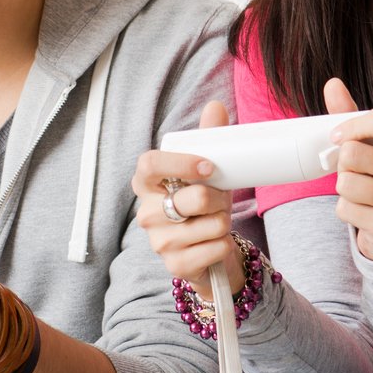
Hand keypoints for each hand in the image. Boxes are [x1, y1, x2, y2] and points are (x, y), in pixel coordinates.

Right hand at [132, 100, 237, 299]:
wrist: (209, 251)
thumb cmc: (203, 206)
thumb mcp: (207, 173)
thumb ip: (209, 138)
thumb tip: (215, 106)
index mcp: (147, 184)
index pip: (149, 165)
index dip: (181, 162)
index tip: (210, 167)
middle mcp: (146, 213)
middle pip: (190, 199)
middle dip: (218, 199)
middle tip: (219, 200)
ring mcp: (159, 242)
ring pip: (210, 225)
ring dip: (224, 223)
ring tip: (216, 223)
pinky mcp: (176, 266)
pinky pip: (216, 248)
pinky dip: (225, 244)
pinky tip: (215, 244)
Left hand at [323, 79, 372, 262]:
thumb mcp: (372, 145)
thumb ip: (351, 115)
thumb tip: (332, 83)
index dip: (350, 126)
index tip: (338, 137)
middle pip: (352, 152)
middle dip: (343, 164)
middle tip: (357, 173)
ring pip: (345, 183)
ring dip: (344, 189)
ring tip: (362, 193)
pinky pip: (344, 209)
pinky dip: (345, 211)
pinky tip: (364, 212)